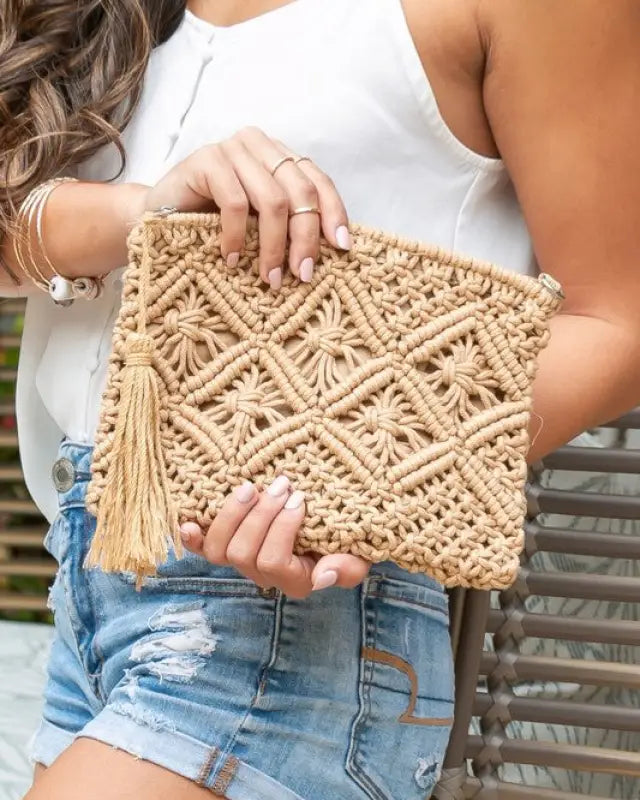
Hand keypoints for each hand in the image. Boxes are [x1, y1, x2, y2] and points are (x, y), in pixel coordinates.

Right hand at [141, 127, 350, 287]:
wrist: (156, 218)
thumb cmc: (213, 225)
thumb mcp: (258, 224)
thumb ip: (288, 223)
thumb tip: (331, 251)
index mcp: (279, 157)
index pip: (318, 180)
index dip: (334, 213)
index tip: (342, 248)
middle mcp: (259, 146)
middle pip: (301, 191)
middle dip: (306, 238)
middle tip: (302, 274)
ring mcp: (232, 149)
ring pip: (273, 200)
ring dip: (274, 246)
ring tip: (270, 277)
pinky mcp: (206, 160)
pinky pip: (235, 203)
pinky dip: (237, 236)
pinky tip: (230, 259)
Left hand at [179, 477, 370, 598]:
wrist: (334, 526)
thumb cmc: (347, 540)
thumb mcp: (359, 555)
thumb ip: (347, 569)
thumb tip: (320, 577)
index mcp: (294, 581)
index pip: (273, 561)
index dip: (282, 528)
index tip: (300, 498)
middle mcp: (263, 575)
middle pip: (241, 553)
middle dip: (259, 515)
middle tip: (281, 483)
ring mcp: (242, 560)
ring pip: (218, 549)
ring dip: (231, 514)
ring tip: (251, 487)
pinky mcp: (228, 543)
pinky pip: (202, 548)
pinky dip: (192, 537)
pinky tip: (186, 523)